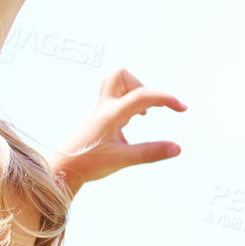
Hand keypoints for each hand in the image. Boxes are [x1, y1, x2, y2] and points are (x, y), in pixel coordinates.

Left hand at [52, 68, 185, 192]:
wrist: (62, 170)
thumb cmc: (88, 164)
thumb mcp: (122, 160)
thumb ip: (150, 152)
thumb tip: (178, 148)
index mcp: (111, 114)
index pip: (143, 95)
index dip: (166, 98)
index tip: (182, 109)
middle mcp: (104, 107)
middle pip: (120, 75)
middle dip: (140, 85)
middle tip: (147, 109)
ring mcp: (99, 112)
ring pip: (114, 85)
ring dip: (132, 93)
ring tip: (140, 116)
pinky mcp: (97, 119)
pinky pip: (113, 99)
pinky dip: (126, 104)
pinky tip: (128, 124)